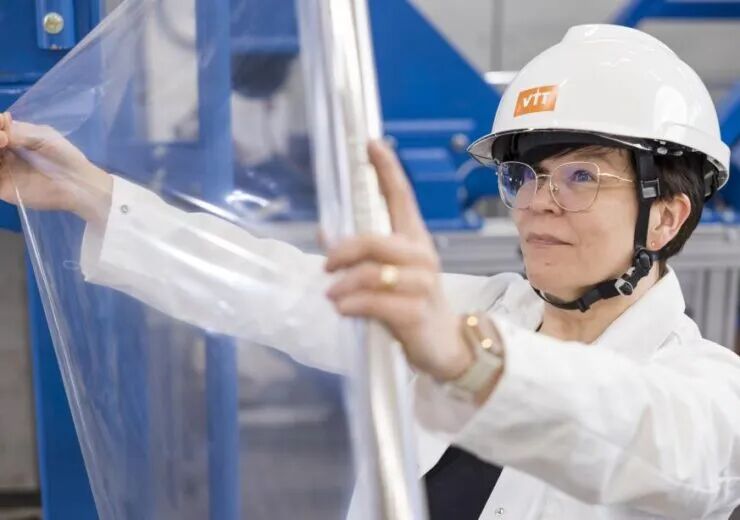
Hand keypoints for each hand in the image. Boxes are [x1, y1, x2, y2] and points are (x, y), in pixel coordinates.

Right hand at [0, 112, 111, 222]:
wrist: (76, 183)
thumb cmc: (64, 156)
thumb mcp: (42, 137)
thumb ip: (17, 132)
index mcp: (14, 137)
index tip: (2, 122)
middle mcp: (4, 152)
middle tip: (3, 137)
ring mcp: (2, 170)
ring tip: (3, 143)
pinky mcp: (2, 187)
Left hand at [325, 141, 473, 381]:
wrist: (444, 346)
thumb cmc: (411, 305)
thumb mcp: (388, 276)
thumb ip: (361, 255)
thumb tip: (325, 233)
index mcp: (414, 239)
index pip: (401, 197)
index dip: (387, 169)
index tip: (371, 143)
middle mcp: (421, 256)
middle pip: (375, 240)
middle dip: (343, 251)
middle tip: (326, 266)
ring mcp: (422, 284)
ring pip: (372, 273)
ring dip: (343, 284)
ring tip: (332, 295)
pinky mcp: (415, 312)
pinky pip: (374, 303)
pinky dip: (351, 305)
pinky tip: (343, 310)